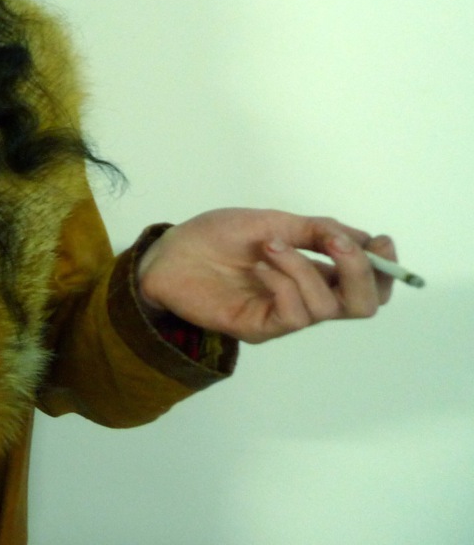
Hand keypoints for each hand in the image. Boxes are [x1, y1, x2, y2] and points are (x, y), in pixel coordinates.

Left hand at [136, 208, 395, 343]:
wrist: (166, 253)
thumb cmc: (212, 237)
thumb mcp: (268, 222)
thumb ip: (313, 230)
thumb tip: (360, 237)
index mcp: (312, 271)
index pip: (366, 282)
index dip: (383, 264)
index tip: (380, 241)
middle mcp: (303, 296)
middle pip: (363, 304)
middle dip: (360, 272)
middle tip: (336, 244)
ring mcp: (282, 314)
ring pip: (328, 308)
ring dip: (304, 267)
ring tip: (271, 246)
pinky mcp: (259, 327)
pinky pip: (294, 315)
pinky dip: (285, 282)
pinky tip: (261, 264)